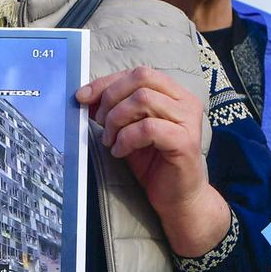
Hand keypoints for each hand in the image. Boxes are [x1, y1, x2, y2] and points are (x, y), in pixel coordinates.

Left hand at [76, 66, 227, 255]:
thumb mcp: (128, 130)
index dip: (107, 82)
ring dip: (117, 119)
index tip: (82, 97)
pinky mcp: (185, 142)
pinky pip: (148, 128)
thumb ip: (115, 110)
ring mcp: (188, 121)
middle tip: (99, 123)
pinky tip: (120, 151)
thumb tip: (85, 95)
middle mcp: (186, 102)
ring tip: (111, 141)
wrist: (178, 198)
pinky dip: (127, 138)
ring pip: (143, 100)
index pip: (138, 73)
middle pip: (141, 78)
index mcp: (175, 93)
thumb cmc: (154, 163)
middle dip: (111, 98)